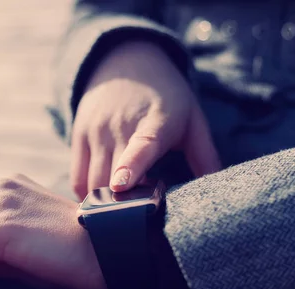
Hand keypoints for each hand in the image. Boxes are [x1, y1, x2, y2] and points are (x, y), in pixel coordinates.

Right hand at [71, 41, 220, 199]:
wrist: (126, 60)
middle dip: (121, 205)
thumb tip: (217, 191)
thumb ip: (205, 155)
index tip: (121, 186)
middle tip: (138, 221)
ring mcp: (95, 131)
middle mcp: (119, 126)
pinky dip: (86, 194)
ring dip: (104, 203)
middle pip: (110, 177)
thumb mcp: (192, 119)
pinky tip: (102, 199)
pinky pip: (77, 177)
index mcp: (154, 122)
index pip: (141, 146)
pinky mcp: (78, 135)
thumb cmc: (166, 97)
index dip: (130, 167)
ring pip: (91, 182)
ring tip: (121, 211)